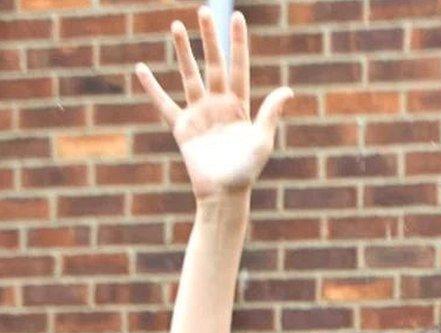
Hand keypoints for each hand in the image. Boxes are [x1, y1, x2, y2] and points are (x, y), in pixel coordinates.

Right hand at [135, 6, 292, 201]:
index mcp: (240, 106)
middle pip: (213, 64)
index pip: (239, 67)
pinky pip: (164, 104)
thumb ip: (270, 114)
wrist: (224, 194)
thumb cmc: (246, 171)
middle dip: (209, 38)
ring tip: (175, 26)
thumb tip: (287, 90)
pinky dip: (152, 88)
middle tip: (204, 10)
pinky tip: (141, 69)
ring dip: (182, 51)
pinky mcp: (182, 128)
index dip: (238, 43)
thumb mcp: (262, 141)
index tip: (236, 17)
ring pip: (189, 76)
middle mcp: (219, 105)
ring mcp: (199, 114)